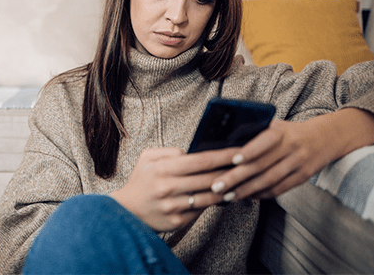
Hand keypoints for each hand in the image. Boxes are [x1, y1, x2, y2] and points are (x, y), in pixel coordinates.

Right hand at [110, 147, 236, 231]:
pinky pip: (201, 210)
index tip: (239, 152)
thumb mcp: (148, 158)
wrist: (127, 210)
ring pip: (209, 197)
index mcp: (163, 169)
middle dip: (231, 172)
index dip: (223, 156)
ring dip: (226, 190)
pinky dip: (212, 202)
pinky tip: (221, 196)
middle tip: (246, 166)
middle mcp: (169, 187)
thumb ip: (170, 151)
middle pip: (209, 179)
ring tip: (238, 182)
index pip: (201, 161)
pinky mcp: (177, 221)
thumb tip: (191, 152)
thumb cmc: (141, 181)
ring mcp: (174, 206)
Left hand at [209, 108, 373, 200]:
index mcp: (281, 131)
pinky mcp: (303, 177)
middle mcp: (291, 147)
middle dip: (237, 177)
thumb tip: (225, 138)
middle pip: (262, 165)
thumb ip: (255, 130)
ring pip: (270, 180)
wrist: (325, 137)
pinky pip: (280, 188)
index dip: (250, 151)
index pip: (265, 141)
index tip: (233, 160)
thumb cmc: (289, 131)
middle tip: (217, 186)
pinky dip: (262, 194)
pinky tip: (247, 197)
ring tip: (228, 195)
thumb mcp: (275, 124)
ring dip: (247, 190)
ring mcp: (299, 163)